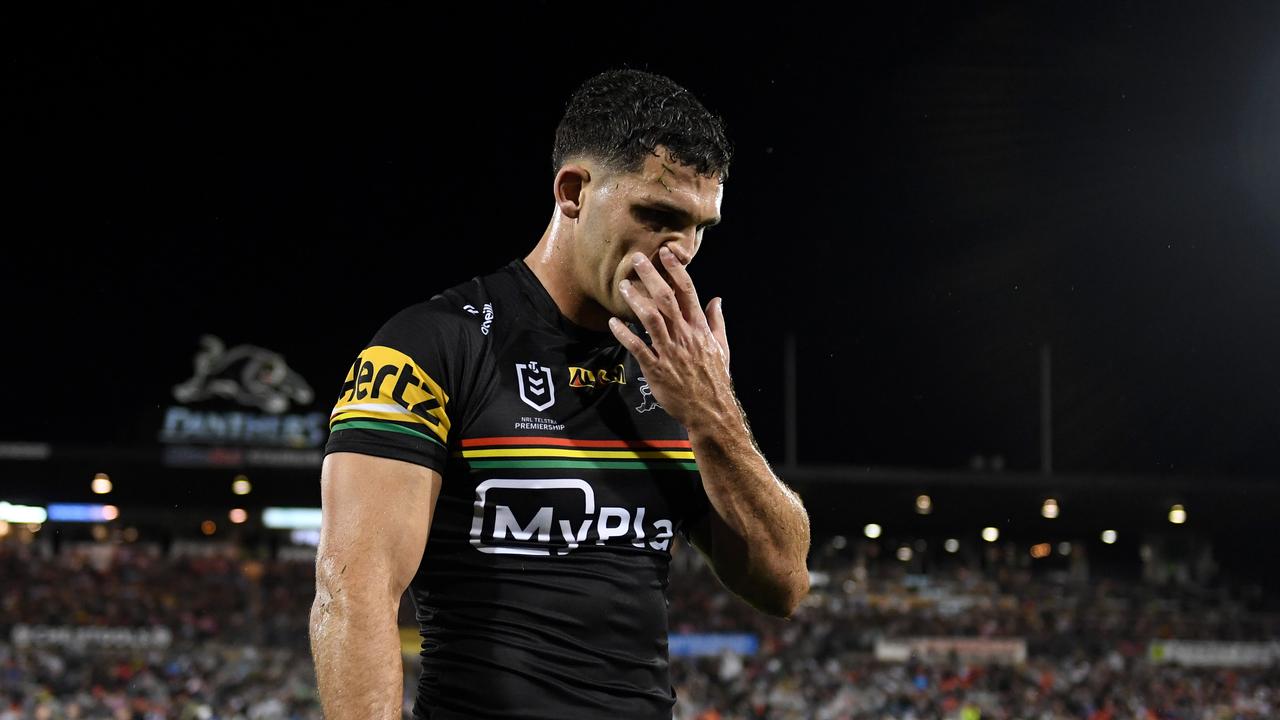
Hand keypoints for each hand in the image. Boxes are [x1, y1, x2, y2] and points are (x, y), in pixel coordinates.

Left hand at [608, 246, 733, 432]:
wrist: (711, 410)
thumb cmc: (716, 378)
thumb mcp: (722, 348)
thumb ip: (716, 322)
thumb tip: (717, 300)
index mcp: (700, 329)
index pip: (688, 292)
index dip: (676, 271)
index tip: (665, 254)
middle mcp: (684, 336)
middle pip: (666, 299)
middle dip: (651, 276)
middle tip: (636, 260)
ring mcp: (670, 352)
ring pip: (650, 319)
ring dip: (635, 300)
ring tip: (623, 286)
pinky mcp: (656, 368)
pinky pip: (637, 347)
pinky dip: (624, 334)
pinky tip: (613, 322)